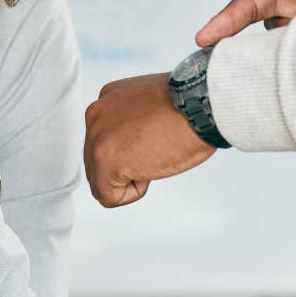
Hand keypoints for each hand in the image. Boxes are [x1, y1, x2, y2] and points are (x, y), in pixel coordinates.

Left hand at [83, 73, 215, 207]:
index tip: (155, 139)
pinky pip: (108, 196)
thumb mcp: (152, 106)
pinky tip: (149, 171)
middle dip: (127, 165)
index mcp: (107, 101)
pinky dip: (132, 193)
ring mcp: (97, 139)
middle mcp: (96, 116)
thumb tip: (135, 143)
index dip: (133, 149)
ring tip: (155, 157)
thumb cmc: (190, 106)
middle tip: (156, 150)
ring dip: (130, 177)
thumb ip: (134, 121)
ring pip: (101, 179)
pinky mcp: (104, 162)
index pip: (105, 139)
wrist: (199, 106)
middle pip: (98, 160)